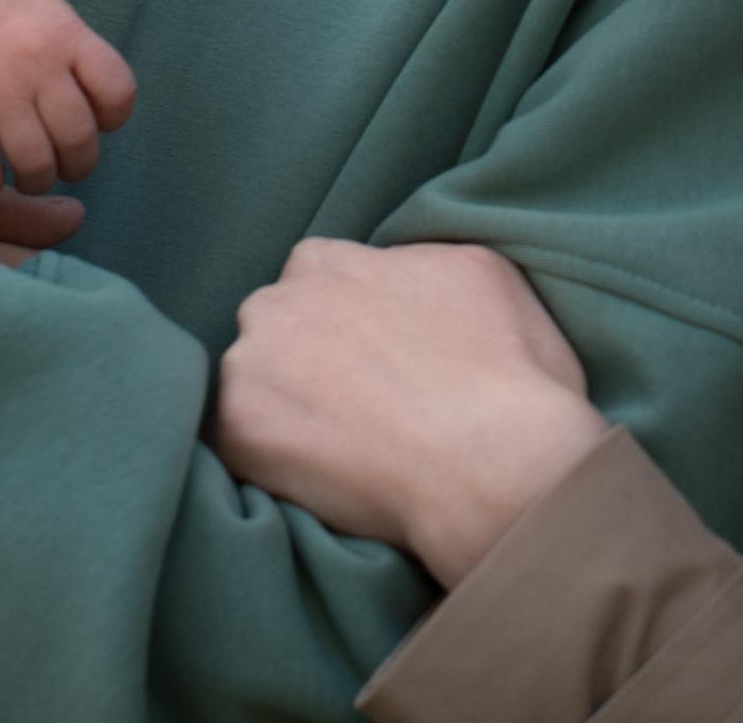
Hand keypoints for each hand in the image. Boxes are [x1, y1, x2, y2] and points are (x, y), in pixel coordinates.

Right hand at [0, 0, 137, 194]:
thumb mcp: (51, 10)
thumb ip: (77, 55)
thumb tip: (98, 113)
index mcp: (67, 34)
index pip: (119, 92)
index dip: (112, 118)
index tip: (93, 120)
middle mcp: (37, 61)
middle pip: (79, 139)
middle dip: (77, 165)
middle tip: (62, 164)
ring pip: (34, 163)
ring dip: (36, 180)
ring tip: (29, 175)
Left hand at [214, 241, 610, 586]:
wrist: (495, 463)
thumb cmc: (506, 374)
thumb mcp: (478, 272)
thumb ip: (415, 262)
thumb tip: (399, 273)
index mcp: (324, 260)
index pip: (312, 284)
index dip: (342, 327)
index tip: (371, 365)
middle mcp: (274, 301)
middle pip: (274, 332)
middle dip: (304, 364)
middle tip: (357, 414)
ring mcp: (250, 366)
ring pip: (252, 388)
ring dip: (282, 414)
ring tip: (342, 456)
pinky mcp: (238, 432)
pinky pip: (236, 448)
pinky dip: (267, 465)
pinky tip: (319, 482)